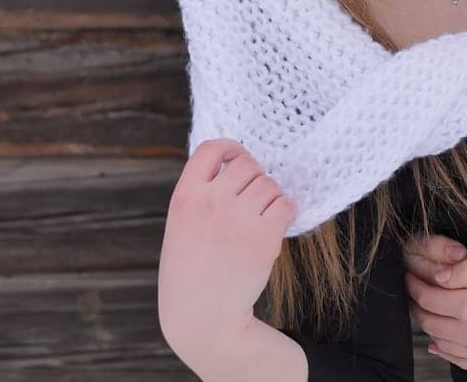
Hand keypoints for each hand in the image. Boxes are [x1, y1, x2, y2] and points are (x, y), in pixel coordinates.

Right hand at [156, 139, 296, 362]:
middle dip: (255, 178)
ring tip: (260, 218)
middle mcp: (210, 202)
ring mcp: (238, 218)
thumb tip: (236, 166)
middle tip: (251, 200)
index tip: (237, 159)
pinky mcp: (263, 237)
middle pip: (247, 165)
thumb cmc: (190, 272)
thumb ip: (200, 196)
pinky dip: (286, 211)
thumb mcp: (180, 226)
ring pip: (269, 184)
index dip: (231, 149)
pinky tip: (274, 226)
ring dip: (271, 197)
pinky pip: (286, 205)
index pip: (211, 149)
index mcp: (185, 197)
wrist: (202, 317)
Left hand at [405, 253, 466, 374]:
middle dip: (417, 304)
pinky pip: (458, 360)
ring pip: (441, 342)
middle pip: (429, 321)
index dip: (415, 283)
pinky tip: (441, 341)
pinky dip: (445, 349)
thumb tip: (439, 277)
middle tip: (415, 289)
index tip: (411, 273)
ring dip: (430, 324)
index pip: (428, 298)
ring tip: (427, 309)